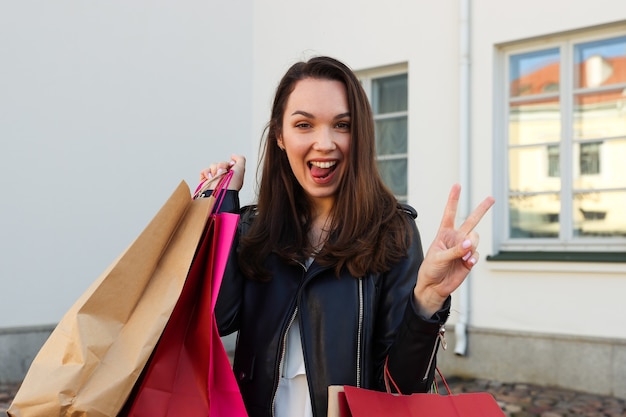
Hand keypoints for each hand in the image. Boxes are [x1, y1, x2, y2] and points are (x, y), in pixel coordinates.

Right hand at [199, 154, 245, 190]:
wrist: (220, 192)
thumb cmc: (232, 184)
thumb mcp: (241, 169)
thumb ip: (240, 159)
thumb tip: (233, 156)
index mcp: (232, 175)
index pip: (228, 163)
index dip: (229, 163)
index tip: (231, 166)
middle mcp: (223, 176)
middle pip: (220, 163)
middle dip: (222, 166)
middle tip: (223, 173)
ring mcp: (214, 178)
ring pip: (212, 165)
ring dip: (215, 170)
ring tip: (217, 177)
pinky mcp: (205, 181)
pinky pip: (204, 171)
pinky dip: (206, 173)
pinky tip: (210, 178)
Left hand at [413, 184, 494, 317]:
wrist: (434, 286)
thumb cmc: (430, 269)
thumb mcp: (438, 258)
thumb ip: (454, 250)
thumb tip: (470, 244)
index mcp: (444, 233)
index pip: (450, 213)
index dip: (453, 199)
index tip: (457, 185)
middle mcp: (456, 238)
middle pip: (471, 220)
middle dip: (482, 209)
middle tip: (492, 198)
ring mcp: (464, 248)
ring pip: (475, 239)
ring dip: (471, 246)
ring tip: (464, 256)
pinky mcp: (470, 259)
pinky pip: (476, 254)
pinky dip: (473, 258)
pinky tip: (467, 263)